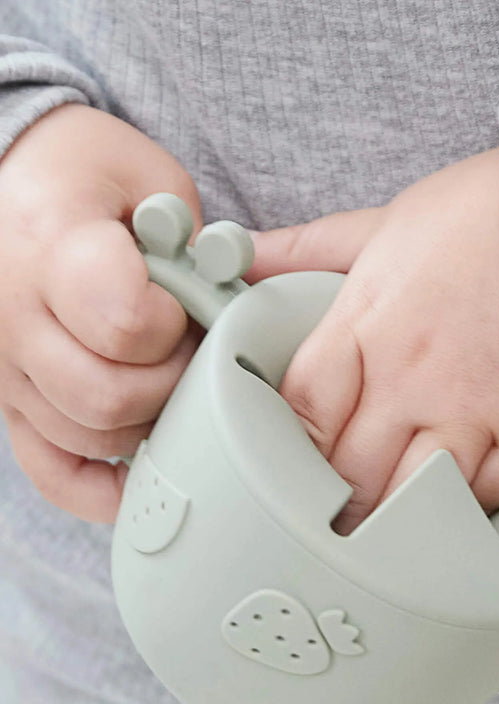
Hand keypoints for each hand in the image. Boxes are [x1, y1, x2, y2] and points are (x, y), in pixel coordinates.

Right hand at [0, 103, 201, 521]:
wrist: (12, 189)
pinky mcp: (11, 405)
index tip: (182, 303)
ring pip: (90, 436)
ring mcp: (8, 370)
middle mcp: (16, 318)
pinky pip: (55, 474)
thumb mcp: (149, 179)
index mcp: (55, 250)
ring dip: (148, 419)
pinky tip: (144, 463)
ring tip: (160, 374)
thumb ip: (193, 241)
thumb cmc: (85, 179)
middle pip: (111, 397)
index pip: (127, 324)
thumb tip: (232, 303)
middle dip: (172, 380)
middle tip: (184, 347)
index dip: (174, 324)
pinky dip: (106, 485)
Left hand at [249, 147, 498, 532]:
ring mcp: (477, 413)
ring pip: (411, 503)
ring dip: (390, 523)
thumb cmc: (490, 215)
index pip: (302, 409)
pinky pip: (485, 503)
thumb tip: (243, 253)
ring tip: (382, 533)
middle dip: (334, 500)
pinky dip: (462, 515)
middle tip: (333, 513)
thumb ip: (310, 249)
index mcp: (369, 324)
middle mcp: (415, 378)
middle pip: (350, 472)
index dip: (285, 448)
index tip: (288, 466)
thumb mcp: (388, 221)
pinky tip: (452, 512)